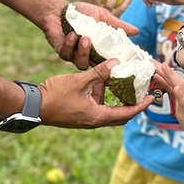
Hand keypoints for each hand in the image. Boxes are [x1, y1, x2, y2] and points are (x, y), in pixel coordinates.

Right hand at [37, 59, 153, 127]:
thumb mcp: (80, 80)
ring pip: (108, 111)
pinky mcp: (79, 115)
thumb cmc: (55, 95)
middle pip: (120, 116)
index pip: (127, 113)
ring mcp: (86, 119)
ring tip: (125, 84)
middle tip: (142, 92)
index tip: (151, 98)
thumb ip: (99, 72)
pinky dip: (103, 97)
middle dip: (132, 104)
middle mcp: (94, 121)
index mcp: (98, 117)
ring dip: (116, 99)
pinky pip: (97, 108)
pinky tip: (102, 83)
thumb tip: (116, 62)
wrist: (32, 106)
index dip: (140, 105)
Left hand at [46, 1, 139, 69]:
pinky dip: (70, 44)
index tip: (122, 62)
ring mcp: (76, 56)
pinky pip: (67, 54)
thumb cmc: (83, 12)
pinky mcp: (63, 52)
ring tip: (85, 38)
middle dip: (101, 65)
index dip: (116, 64)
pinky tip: (72, 34)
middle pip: (98, 69)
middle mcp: (90, 55)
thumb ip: (117, 25)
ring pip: (82, 63)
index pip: (111, 60)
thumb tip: (137, 31)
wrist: (60, 9)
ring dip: (84, 51)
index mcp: (101, 49)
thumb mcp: (103, 16)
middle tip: (104, 55)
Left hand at [152, 61, 183, 139]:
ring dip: (171, 76)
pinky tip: (176, 88)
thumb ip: (168, 86)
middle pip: (172, 77)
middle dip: (161, 67)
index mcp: (181, 87)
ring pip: (178, 85)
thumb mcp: (177, 96)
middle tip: (150, 58)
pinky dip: (180, 94)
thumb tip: (157, 76)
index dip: (159, 67)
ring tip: (164, 66)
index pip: (168, 75)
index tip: (148, 59)